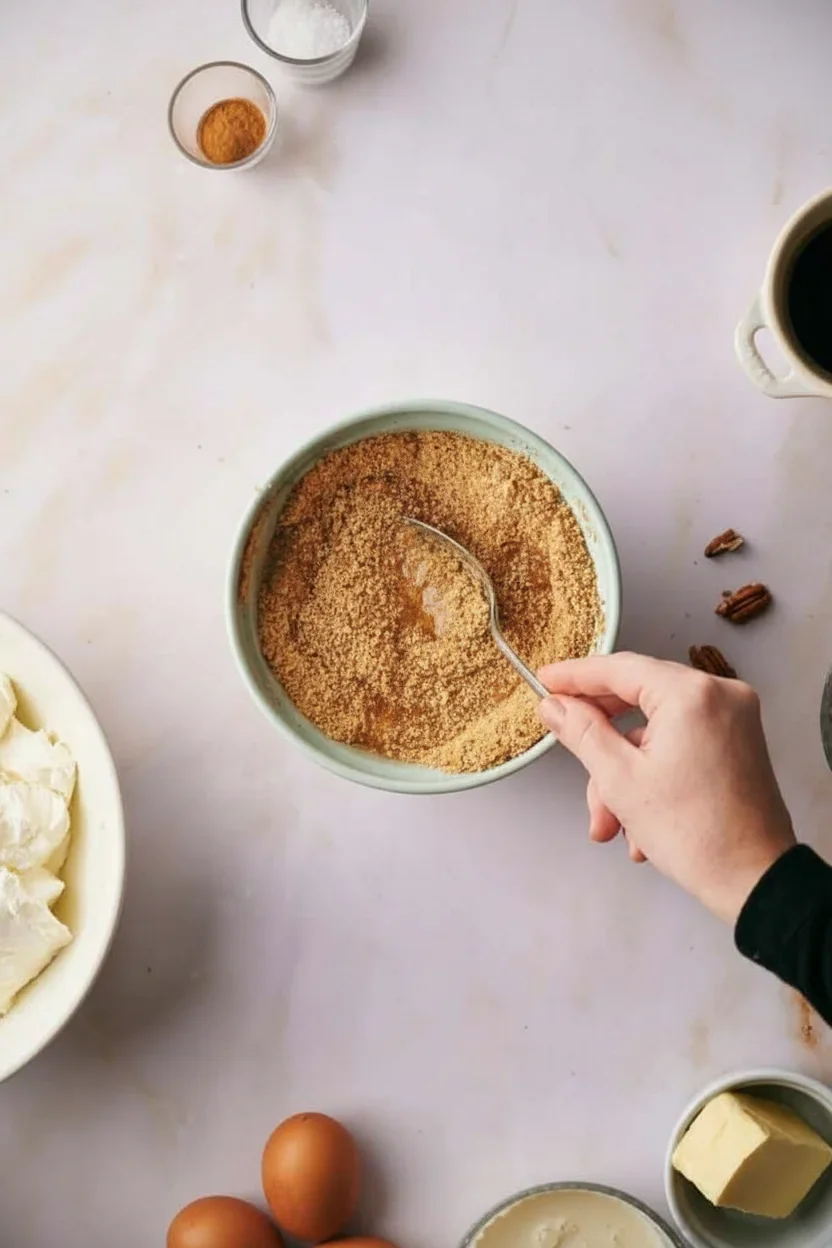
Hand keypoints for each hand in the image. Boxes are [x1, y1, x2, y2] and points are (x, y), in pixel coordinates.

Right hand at [537, 653, 795, 923]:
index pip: (619, 669)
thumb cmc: (694, 835)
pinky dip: (654, 774)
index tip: (545, 680)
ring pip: (656, 729)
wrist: (755, 881)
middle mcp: (720, 694)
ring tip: (609, 823)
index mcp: (691, 694)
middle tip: (567, 749)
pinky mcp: (738, 741)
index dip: (575, 676)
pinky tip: (639, 824)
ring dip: (625, 773)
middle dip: (601, 742)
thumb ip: (582, 732)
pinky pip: (680, 743)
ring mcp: (733, 718)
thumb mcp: (619, 780)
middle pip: (638, 698)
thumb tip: (555, 705)